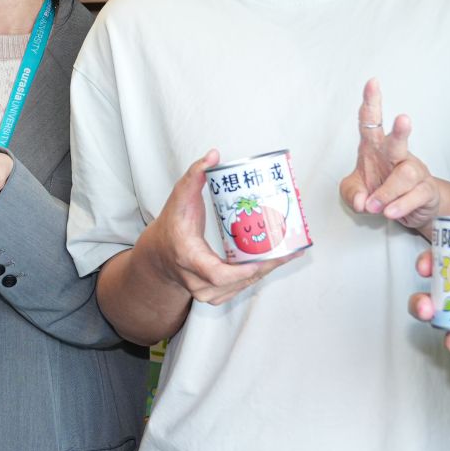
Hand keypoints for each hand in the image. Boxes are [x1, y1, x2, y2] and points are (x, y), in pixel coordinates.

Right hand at [138, 150, 299, 306]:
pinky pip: (240, 287)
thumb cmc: (171, 226)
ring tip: (290, 252)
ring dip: (267, 270)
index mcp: (188, 257)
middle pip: (237, 281)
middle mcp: (196, 281)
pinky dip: (259, 274)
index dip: (241, 271)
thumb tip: (213, 155)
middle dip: (267, 266)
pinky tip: (277, 260)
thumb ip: (194, 176)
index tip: (261, 261)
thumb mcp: (178, 198)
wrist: (159, 255)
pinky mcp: (215, 295)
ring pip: (242, 285)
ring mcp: (206, 292)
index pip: (216, 274)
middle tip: (290, 250)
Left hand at [338, 78, 439, 232]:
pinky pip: (415, 196)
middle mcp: (397, 156)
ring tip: (375, 206)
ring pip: (404, 175)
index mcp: (376, 148)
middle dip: (401, 131)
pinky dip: (400, 205)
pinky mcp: (425, 190)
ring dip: (387, 192)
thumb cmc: (380, 190)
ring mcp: (414, 171)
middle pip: (398, 141)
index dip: (372, 102)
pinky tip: (390, 212)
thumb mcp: (355, 193)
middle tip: (403, 119)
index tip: (372, 82)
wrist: (408, 209)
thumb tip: (362, 201)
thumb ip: (351, 194)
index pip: (372, 122)